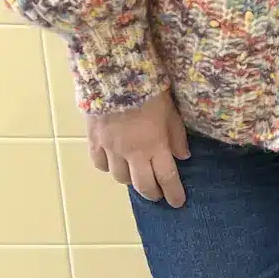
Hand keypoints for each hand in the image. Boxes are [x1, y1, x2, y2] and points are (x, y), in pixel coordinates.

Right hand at [88, 87, 189, 206]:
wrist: (114, 74)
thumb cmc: (149, 89)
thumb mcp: (170, 110)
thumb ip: (176, 135)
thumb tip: (183, 157)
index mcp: (154, 145)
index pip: (167, 178)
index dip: (173, 193)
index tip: (177, 203)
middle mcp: (132, 153)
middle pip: (142, 185)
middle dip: (152, 193)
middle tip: (158, 194)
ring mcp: (111, 148)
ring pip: (119, 177)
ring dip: (131, 179)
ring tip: (137, 174)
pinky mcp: (94, 140)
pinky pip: (100, 163)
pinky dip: (108, 167)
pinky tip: (114, 162)